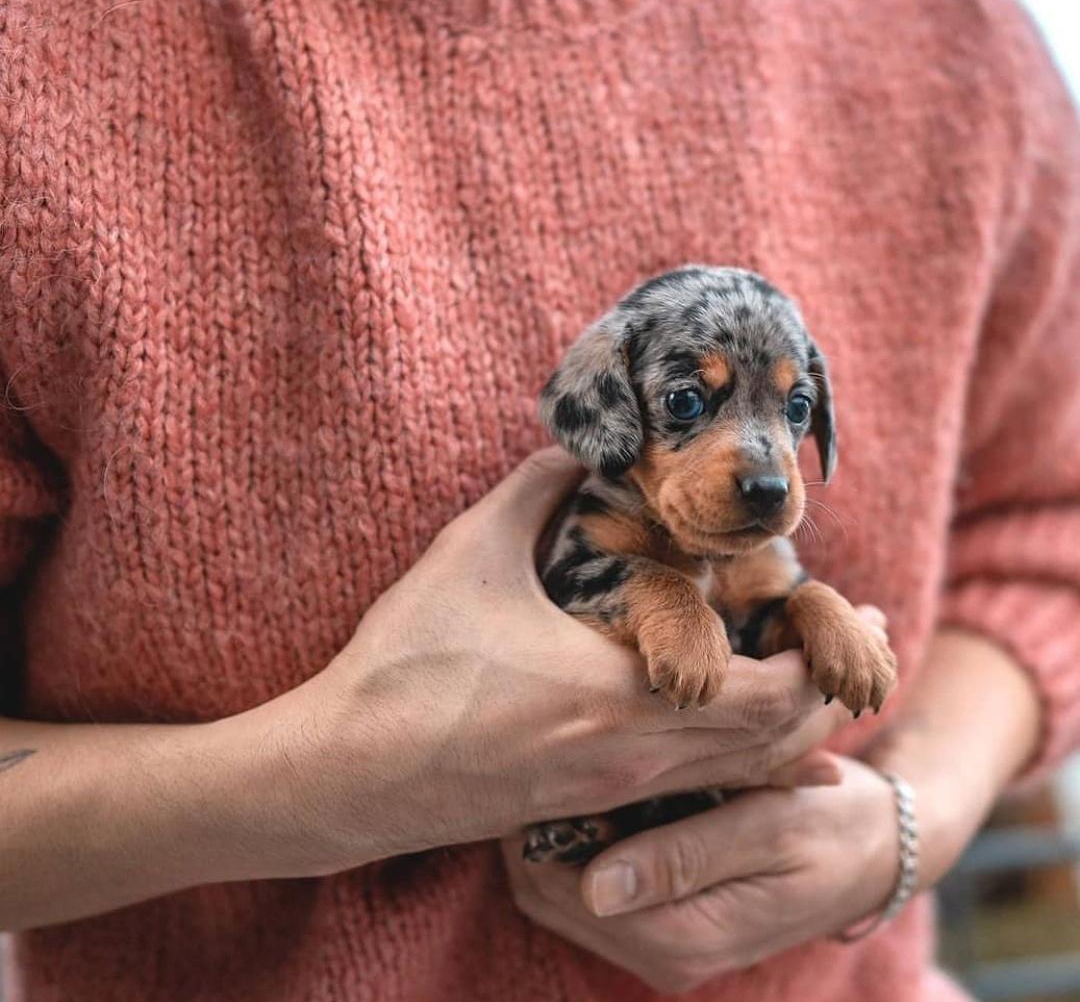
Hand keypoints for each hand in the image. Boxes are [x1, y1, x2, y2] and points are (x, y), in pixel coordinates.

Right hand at [229, 448, 847, 877]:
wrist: (348, 775)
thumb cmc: (406, 665)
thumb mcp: (470, 555)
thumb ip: (532, 491)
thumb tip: (573, 447)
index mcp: (617, 695)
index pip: (764, 697)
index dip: (823, 660)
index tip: (858, 617)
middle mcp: (631, 756)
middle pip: (771, 746)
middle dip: (829, 697)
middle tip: (863, 649)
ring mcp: (610, 791)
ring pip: (735, 777)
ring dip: (789, 733)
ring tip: (818, 687)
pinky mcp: (583, 807)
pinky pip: (691, 790)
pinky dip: (739, 763)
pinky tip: (742, 742)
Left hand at [503, 757, 902, 993]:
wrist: (876, 844)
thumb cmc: (829, 821)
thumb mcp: (767, 829)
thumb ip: (684, 857)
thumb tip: (593, 890)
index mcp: (688, 938)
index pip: (570, 895)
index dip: (540, 831)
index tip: (537, 760)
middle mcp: (666, 956)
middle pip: (552, 900)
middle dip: (537, 833)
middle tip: (540, 754)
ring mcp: (662, 943)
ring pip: (561, 896)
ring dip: (554, 835)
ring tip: (561, 766)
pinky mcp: (665, 922)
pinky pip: (592, 888)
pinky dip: (579, 843)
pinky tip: (591, 791)